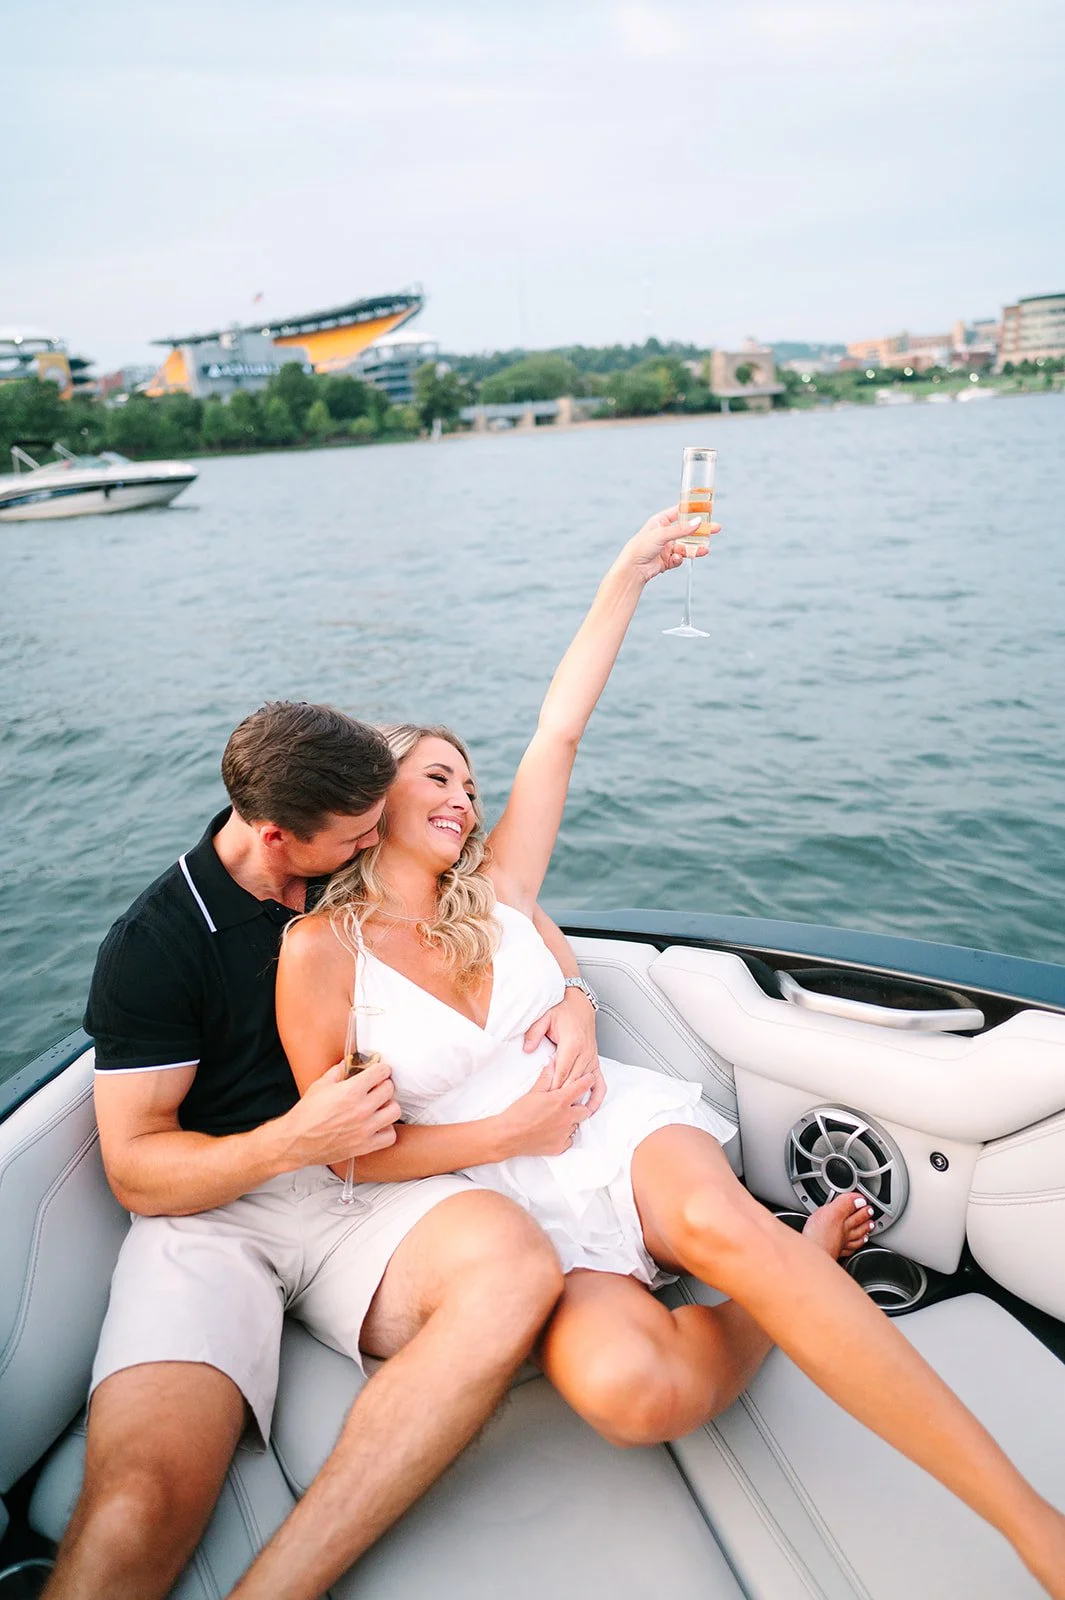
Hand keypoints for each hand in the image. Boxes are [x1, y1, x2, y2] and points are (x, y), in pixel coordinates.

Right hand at [284, 1058, 401, 1168]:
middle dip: (384, 1085)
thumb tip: (347, 1063)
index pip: (381, 1072)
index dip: (381, 1069)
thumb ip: (338, 1072)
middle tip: (377, 1087)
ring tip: (379, 1107)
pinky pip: (390, 1136)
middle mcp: (361, 1108)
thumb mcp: (320, 1085)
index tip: (380, 1071)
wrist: (296, 1141)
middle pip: (389, 1089)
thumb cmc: (306, 1114)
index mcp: (351, 1091)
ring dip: (388, 1106)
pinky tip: (378, 1126)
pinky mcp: (365, 1145)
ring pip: (394, 1111)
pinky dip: (387, 1130)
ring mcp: (365, 1128)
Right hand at [496, 1064, 598, 1157]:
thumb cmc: (519, 1113)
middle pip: (585, 1110)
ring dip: (571, 1120)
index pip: (582, 1087)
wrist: (509, 1135)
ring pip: (576, 1125)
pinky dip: (565, 1135)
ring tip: (558, 1118)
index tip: (590, 1078)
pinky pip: (569, 1140)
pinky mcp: (560, 1147)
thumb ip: (546, 1077)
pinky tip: (555, 1131)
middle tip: (571, 1103)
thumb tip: (552, 1063)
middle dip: (581, 1105)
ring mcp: (564, 1134)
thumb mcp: (533, 1092)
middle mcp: (566, 1118)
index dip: (588, 1081)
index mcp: (560, 1101)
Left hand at [523, 990, 604, 1112]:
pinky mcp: (595, 1061)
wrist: (579, 1004)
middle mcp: (585, 1052)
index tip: (546, 1099)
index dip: (554, 1086)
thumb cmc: (563, 1011)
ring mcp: (592, 1058)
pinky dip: (597, 1096)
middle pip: (573, 1081)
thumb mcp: (545, 1017)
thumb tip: (527, 1049)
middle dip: (563, 1096)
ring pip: (584, 1084)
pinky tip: (592, 1108)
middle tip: (552, 1111)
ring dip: (576, 1098)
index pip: (562, 1071)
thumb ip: (534, 1033)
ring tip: (568, 1114)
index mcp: (572, 1043)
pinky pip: (600, 1082)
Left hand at [619, 505, 720, 583]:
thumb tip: (699, 521)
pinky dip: (679, 559)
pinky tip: (675, 560)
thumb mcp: (662, 534)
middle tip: (716, 528)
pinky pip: (679, 558)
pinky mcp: (667, 560)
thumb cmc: (641, 547)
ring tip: (705, 550)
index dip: (693, 510)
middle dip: (701, 531)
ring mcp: (666, 547)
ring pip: (685, 546)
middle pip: (687, 530)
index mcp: (660, 521)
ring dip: (694, 548)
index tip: (707, 509)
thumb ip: (682, 529)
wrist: (632, 569)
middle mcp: (664, 533)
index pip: (679, 512)